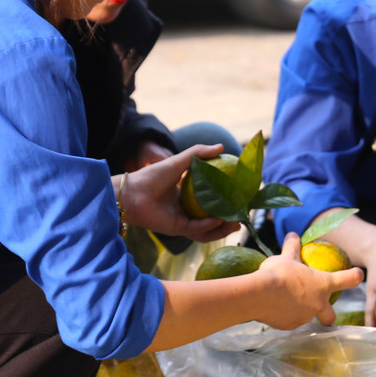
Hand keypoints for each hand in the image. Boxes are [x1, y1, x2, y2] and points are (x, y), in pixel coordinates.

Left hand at [118, 144, 239, 242]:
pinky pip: (196, 230)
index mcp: (186, 196)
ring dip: (222, 228)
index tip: (240, 199)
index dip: (225, 202)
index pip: (210, 202)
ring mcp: (182, 220)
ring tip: (235, 222)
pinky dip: (208, 226)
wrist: (133, 192)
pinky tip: (219, 219)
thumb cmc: (152, 176)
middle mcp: (185, 210)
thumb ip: (199, 153)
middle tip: (242, 215)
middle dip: (228, 219)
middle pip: (212, 219)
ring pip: (207, 229)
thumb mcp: (179, 161)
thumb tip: (222, 146)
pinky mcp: (176, 229)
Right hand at [256, 232, 363, 330]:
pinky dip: (285, 315)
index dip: (355, 276)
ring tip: (286, 301)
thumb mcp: (286, 257)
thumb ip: (292, 247)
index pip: (347, 279)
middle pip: (331, 316)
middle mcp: (318, 304)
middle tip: (320, 307)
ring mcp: (304, 317)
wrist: (259, 295)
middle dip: (329, 315)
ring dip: (301, 311)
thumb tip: (293, 235)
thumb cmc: (278, 274)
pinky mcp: (289, 326)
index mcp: (322, 285)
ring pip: (306, 317)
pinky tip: (275, 307)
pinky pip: (290, 320)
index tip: (358, 274)